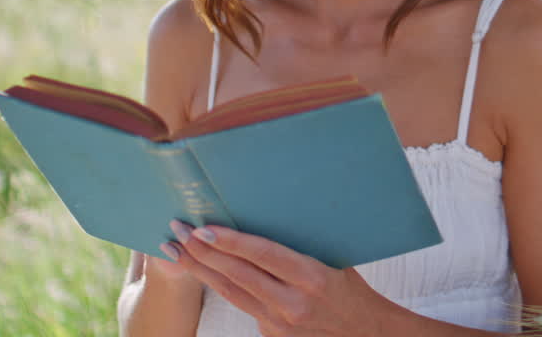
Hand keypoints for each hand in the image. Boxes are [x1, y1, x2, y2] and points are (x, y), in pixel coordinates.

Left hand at [163, 220, 400, 336]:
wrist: (365, 334)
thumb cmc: (350, 289)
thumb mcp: (332, 260)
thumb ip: (297, 246)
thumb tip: (261, 215)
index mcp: (312, 276)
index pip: (262, 255)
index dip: (230, 242)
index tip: (202, 229)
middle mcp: (293, 303)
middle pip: (238, 275)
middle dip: (202, 253)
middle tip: (176, 232)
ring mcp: (281, 324)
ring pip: (232, 293)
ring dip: (201, 271)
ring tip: (176, 251)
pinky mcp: (273, 336)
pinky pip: (243, 306)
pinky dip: (221, 287)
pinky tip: (203, 272)